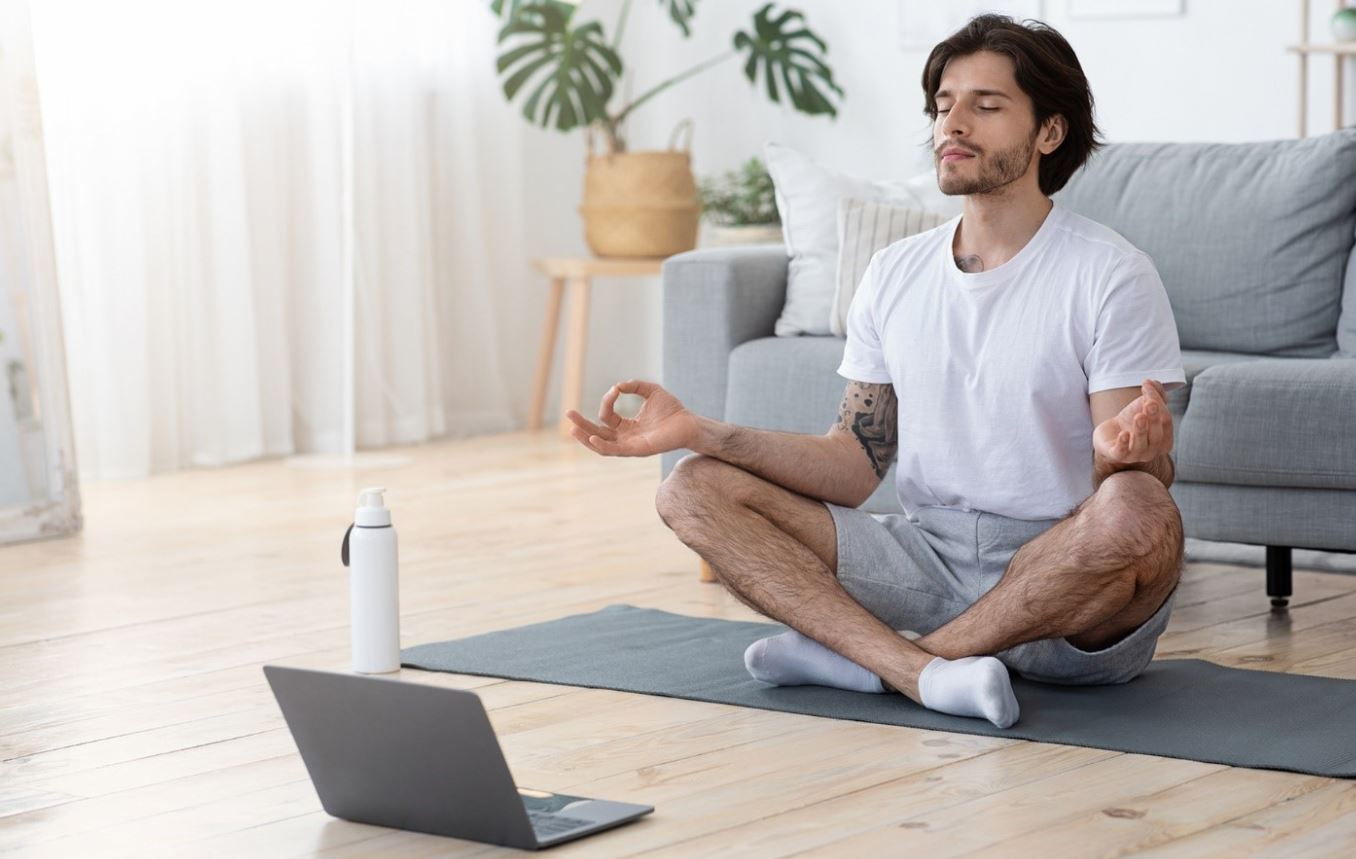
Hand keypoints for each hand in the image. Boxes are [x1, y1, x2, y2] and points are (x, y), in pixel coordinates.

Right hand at [564, 379, 698, 456]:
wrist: (689, 422)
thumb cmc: (672, 409)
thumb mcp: (651, 391)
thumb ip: (634, 386)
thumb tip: (618, 385)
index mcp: (627, 426)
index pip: (607, 416)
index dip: (607, 401)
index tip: (616, 389)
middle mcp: (626, 438)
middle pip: (597, 433)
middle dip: (581, 425)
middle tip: (568, 413)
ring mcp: (630, 446)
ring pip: (601, 445)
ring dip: (586, 438)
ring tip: (572, 429)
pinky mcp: (637, 450)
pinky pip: (615, 450)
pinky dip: (602, 445)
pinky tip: (592, 437)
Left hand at [1093, 379, 1172, 463]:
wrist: (1111, 432)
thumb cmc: (1133, 419)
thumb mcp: (1145, 404)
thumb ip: (1154, 393)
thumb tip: (1152, 382)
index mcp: (1164, 439)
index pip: (1166, 421)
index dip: (1158, 403)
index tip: (1146, 385)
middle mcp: (1152, 451)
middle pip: (1157, 436)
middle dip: (1154, 419)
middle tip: (1149, 403)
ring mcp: (1135, 456)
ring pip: (1140, 446)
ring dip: (1141, 431)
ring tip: (1138, 416)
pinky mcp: (1116, 456)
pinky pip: (1121, 453)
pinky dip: (1123, 444)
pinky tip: (1123, 434)